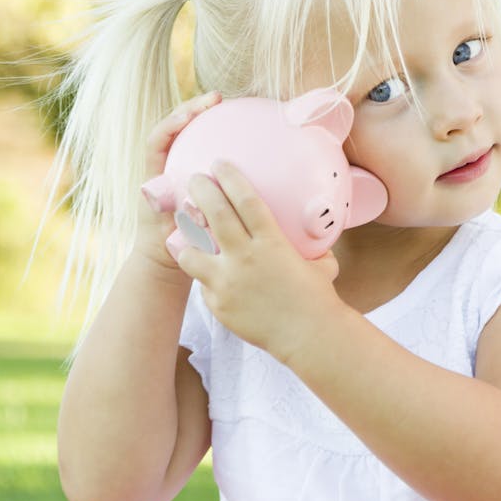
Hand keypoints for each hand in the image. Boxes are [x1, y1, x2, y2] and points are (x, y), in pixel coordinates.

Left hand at [133, 90, 221, 271]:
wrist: (167, 260)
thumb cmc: (170, 249)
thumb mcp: (173, 235)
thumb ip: (181, 222)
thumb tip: (191, 205)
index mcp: (155, 177)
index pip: (157, 140)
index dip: (171, 124)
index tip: (189, 116)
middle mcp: (164, 168)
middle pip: (174, 127)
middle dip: (193, 107)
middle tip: (217, 98)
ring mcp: (177, 168)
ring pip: (189, 133)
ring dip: (205, 116)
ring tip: (227, 104)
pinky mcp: (191, 174)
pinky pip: (203, 147)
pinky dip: (218, 136)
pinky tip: (242, 135)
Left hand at [174, 160, 343, 360]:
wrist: (309, 336)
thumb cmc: (317, 298)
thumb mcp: (317, 262)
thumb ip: (306, 245)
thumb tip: (311, 232)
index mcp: (271, 241)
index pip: (244, 199)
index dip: (228, 177)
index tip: (218, 164)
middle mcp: (245, 257)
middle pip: (214, 214)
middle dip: (200, 190)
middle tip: (194, 179)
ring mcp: (227, 281)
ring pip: (191, 251)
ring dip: (186, 237)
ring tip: (183, 230)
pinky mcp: (217, 303)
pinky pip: (203, 283)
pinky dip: (204, 276)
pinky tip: (207, 273)